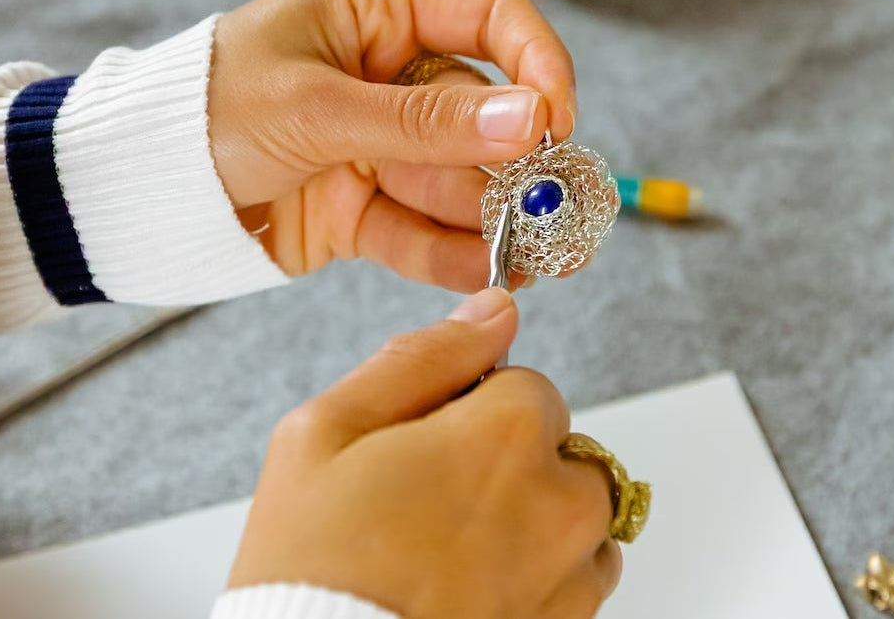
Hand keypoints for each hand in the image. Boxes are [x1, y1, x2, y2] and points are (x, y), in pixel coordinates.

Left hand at [208, 0, 576, 290]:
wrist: (130, 189)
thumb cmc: (204, 110)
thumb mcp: (315, 105)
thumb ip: (421, 121)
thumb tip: (530, 119)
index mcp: (377, 16)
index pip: (489, 20)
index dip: (537, 63)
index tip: (558, 119)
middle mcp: (387, 79)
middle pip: (481, 117)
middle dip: (516, 164)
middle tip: (556, 209)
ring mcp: (376, 149)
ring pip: (457, 183)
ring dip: (496, 219)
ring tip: (539, 255)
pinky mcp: (358, 211)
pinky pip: (418, 232)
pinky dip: (450, 254)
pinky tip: (490, 274)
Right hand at [228, 288, 620, 618]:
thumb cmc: (313, 563)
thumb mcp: (329, 430)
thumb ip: (424, 357)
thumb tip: (494, 309)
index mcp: (508, 433)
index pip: (524, 383)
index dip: (469, 409)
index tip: (425, 447)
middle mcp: (561, 500)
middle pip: (558, 446)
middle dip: (507, 460)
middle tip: (428, 503)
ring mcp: (572, 573)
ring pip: (578, 512)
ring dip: (532, 517)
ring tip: (451, 550)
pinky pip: (580, 577)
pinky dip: (541, 573)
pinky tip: (473, 584)